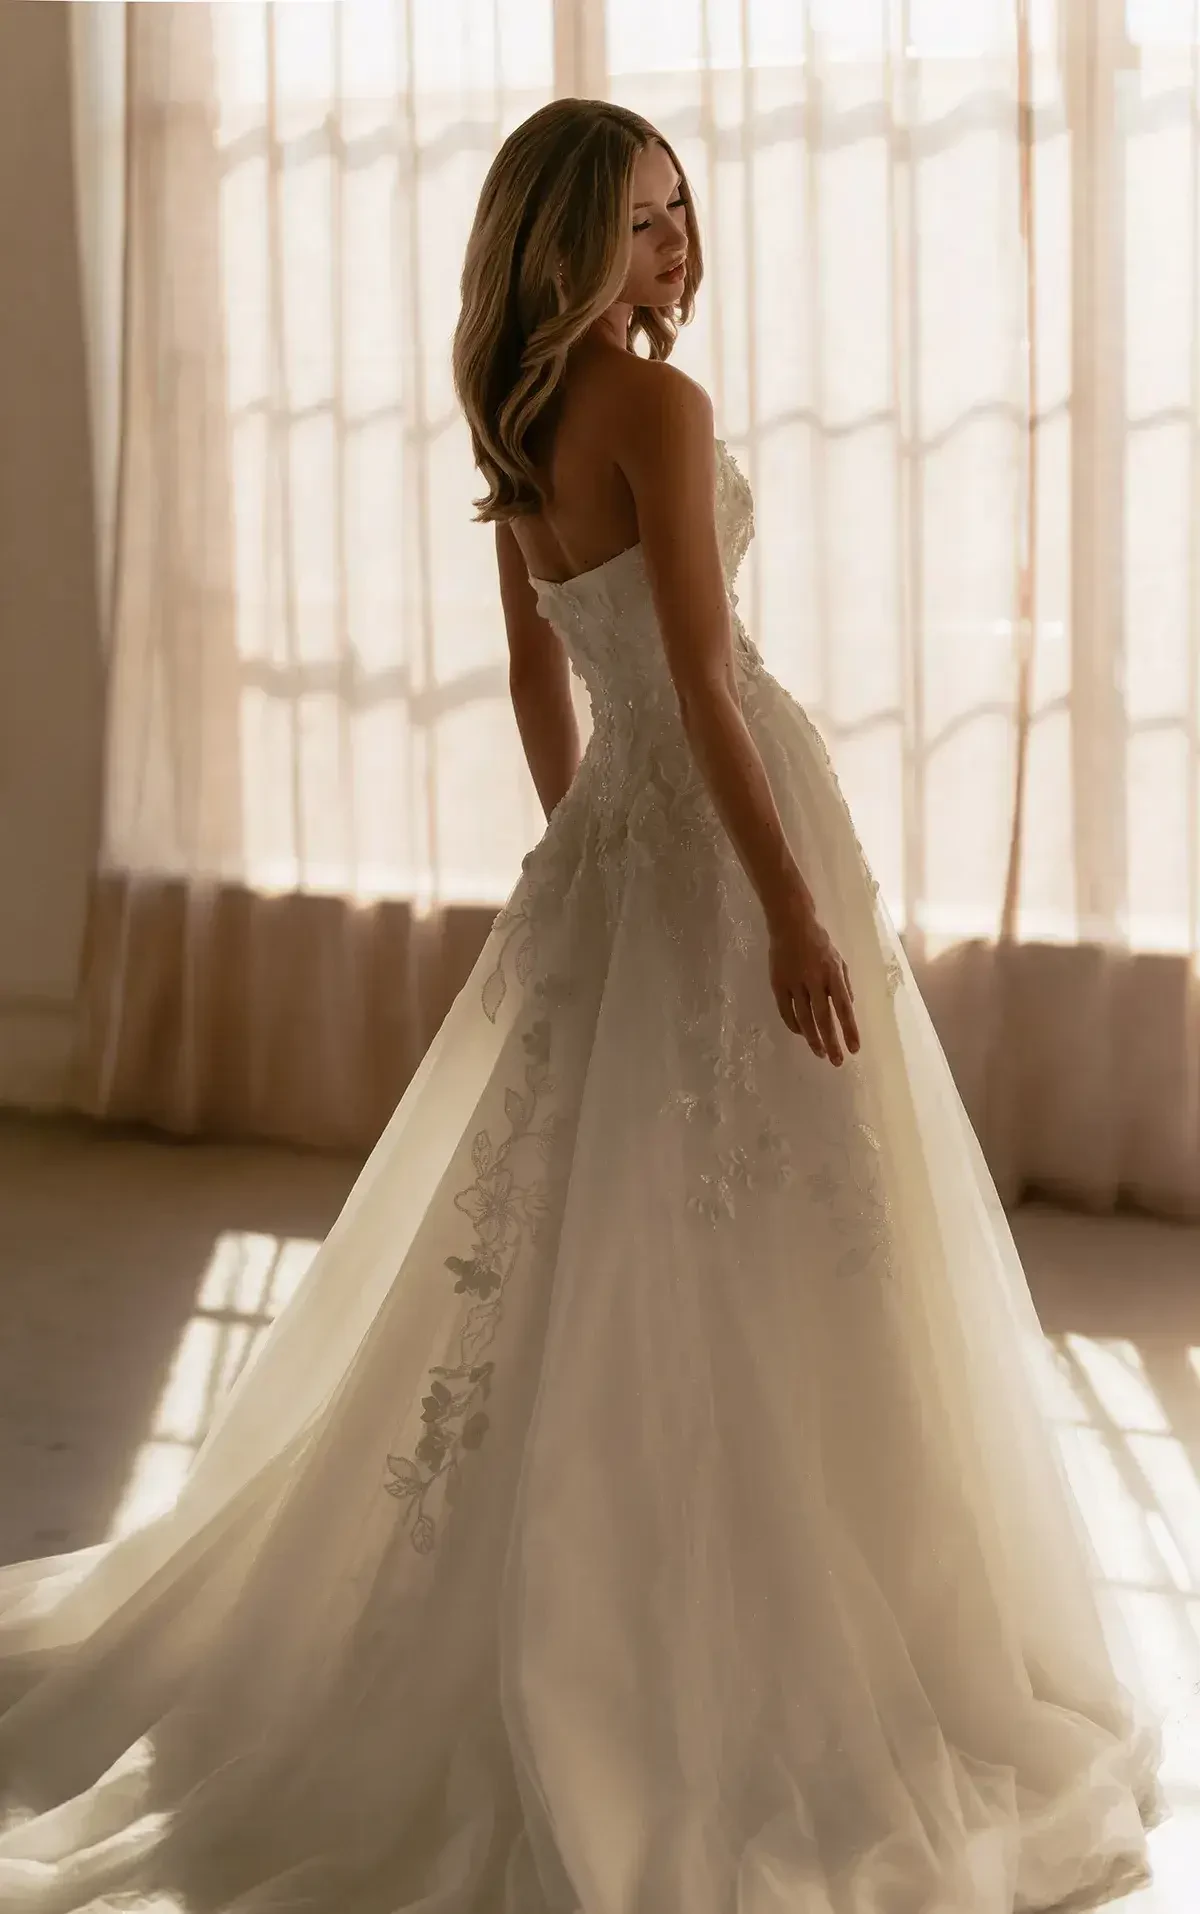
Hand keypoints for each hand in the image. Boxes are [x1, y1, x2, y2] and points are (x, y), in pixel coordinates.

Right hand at [767, 904, 859, 1065]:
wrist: (790, 924)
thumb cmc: (819, 942)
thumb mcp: (839, 960)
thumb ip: (844, 984)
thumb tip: (848, 1008)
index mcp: (833, 974)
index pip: (844, 1008)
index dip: (849, 1030)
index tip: (854, 1049)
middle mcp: (814, 980)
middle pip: (823, 1018)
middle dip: (831, 1041)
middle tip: (836, 1061)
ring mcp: (794, 982)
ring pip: (803, 1018)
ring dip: (812, 1038)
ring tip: (820, 1053)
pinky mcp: (778, 984)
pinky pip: (786, 1011)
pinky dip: (794, 1025)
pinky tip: (801, 1034)